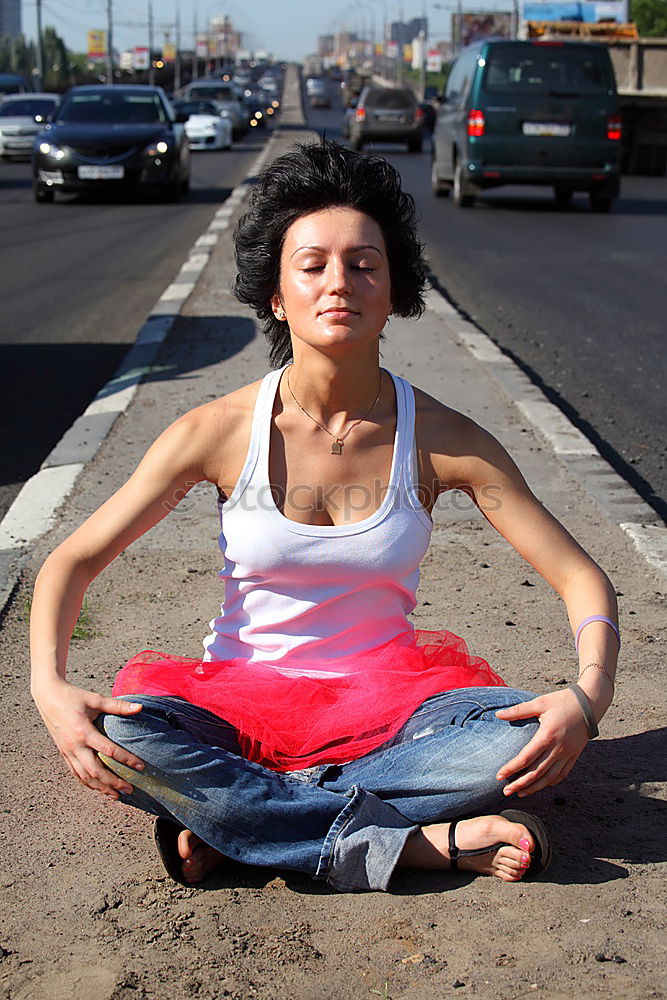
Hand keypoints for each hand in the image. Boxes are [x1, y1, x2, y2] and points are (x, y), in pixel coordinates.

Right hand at [33, 678, 144, 798]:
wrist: (48, 697)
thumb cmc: (73, 697)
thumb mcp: (96, 699)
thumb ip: (118, 706)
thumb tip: (140, 707)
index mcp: (83, 732)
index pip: (108, 750)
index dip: (126, 759)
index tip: (140, 766)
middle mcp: (74, 746)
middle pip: (95, 771)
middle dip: (113, 782)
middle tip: (130, 788)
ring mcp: (67, 752)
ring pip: (84, 777)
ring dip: (101, 788)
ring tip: (117, 795)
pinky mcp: (63, 753)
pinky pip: (75, 773)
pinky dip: (87, 783)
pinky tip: (98, 788)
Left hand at [495, 689, 589, 797]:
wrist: (590, 704)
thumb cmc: (563, 701)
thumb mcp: (540, 703)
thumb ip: (518, 711)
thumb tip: (498, 715)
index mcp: (547, 736)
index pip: (525, 758)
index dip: (511, 768)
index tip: (499, 775)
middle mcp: (558, 749)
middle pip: (536, 773)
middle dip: (520, 784)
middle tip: (506, 792)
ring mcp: (567, 754)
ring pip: (549, 778)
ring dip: (534, 788)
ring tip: (520, 793)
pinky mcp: (574, 756)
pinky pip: (562, 774)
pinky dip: (550, 782)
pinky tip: (541, 786)